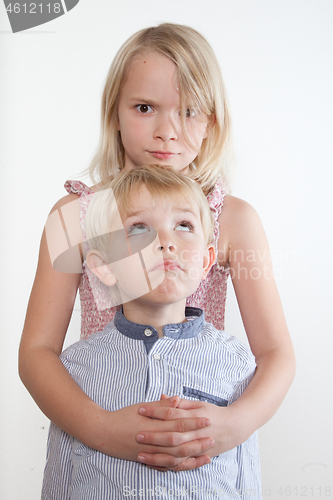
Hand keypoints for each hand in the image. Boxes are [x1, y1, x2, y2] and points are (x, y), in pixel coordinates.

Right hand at [97, 397, 213, 468]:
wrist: (104, 432)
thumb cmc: (124, 416)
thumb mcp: (143, 407)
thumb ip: (162, 406)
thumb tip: (178, 399)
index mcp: (154, 425)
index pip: (179, 423)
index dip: (194, 422)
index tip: (207, 418)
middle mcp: (154, 441)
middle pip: (181, 443)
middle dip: (198, 440)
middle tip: (213, 437)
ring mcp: (151, 453)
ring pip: (176, 458)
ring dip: (193, 455)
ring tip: (207, 452)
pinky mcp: (148, 461)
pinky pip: (167, 467)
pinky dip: (180, 466)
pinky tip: (190, 464)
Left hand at [136, 397, 243, 469]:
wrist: (234, 428)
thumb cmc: (213, 413)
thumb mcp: (198, 404)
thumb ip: (180, 403)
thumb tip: (162, 396)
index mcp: (194, 416)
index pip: (171, 413)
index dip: (155, 411)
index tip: (140, 409)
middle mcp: (195, 433)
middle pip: (171, 436)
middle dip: (153, 436)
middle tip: (137, 434)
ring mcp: (196, 448)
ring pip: (174, 455)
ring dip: (157, 456)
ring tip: (140, 455)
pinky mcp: (197, 458)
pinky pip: (180, 465)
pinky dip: (166, 466)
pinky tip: (153, 465)